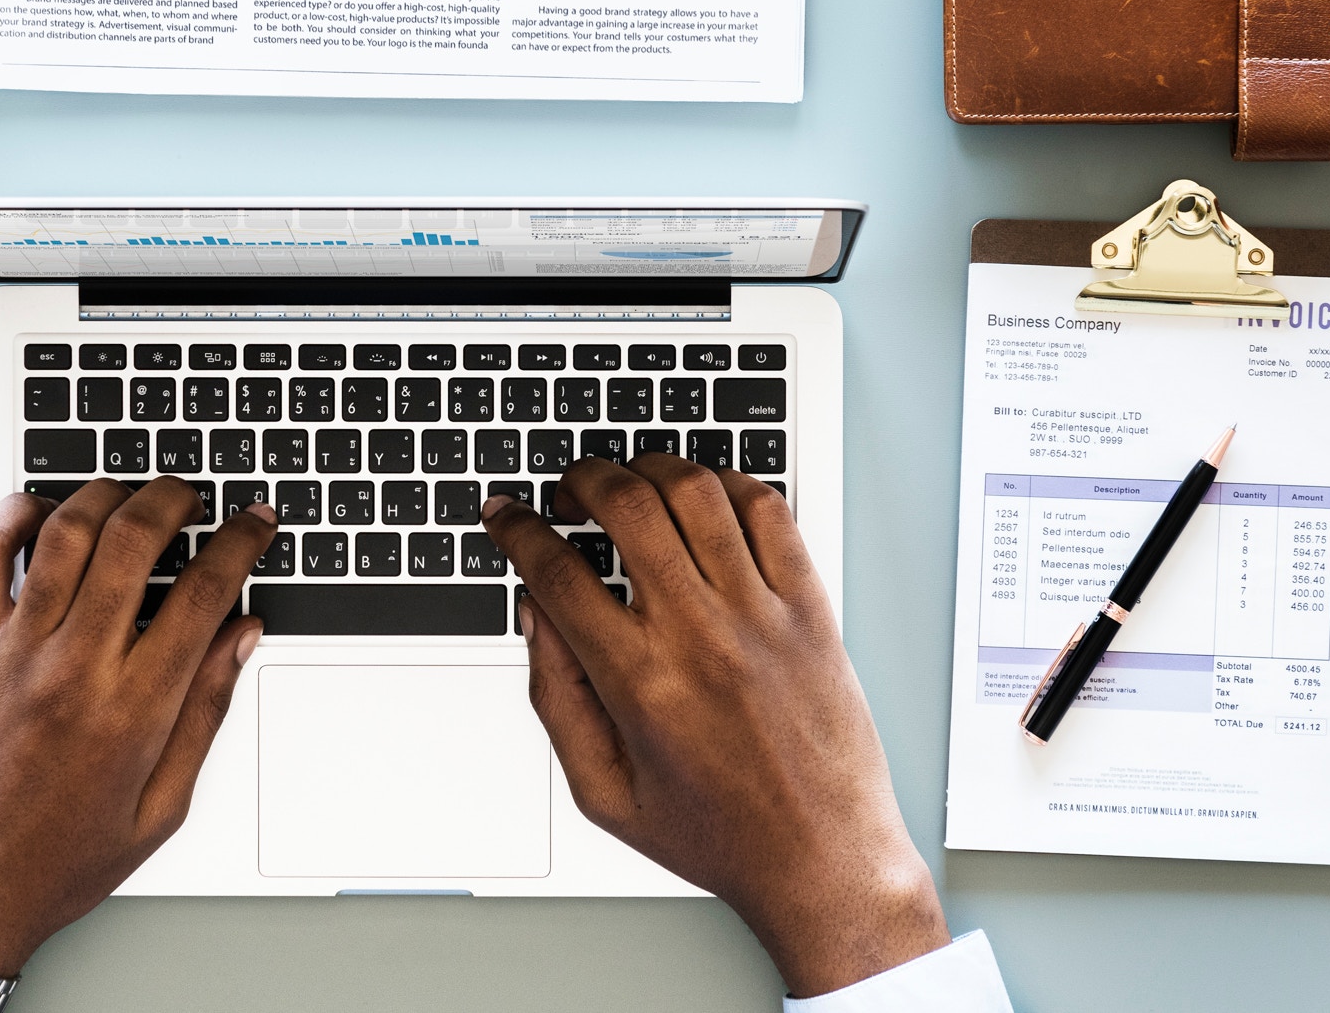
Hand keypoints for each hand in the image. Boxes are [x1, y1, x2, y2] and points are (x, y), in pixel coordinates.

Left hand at [0, 478, 275, 976]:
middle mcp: (73, 669)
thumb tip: (241, 638)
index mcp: (133, 711)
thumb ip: (205, 712)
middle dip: (174, 499)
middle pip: (134, 540)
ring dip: (103, 495)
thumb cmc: (58, 861)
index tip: (254, 522)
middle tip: (189, 497)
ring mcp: (12, 653)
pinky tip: (39, 513)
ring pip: (63, 532)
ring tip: (125, 497)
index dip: (239, 542)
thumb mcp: (162, 806)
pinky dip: (11, 515)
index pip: (203, 593)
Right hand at [482, 455, 947, 996]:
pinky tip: (705, 500)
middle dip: (581, 479)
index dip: (517, 529)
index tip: (506, 514)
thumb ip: (556, 698)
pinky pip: (769, 511)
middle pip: (626, 505)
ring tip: (633, 484)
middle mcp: (700, 636)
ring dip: (650, 468)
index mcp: (639, 683)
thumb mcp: (603, 792)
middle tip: (569, 493)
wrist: (824, 861)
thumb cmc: (718, 834)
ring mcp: (762, 615)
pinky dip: (728, 485)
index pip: (557, 572)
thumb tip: (535, 614)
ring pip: (697, 491)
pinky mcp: (810, 608)